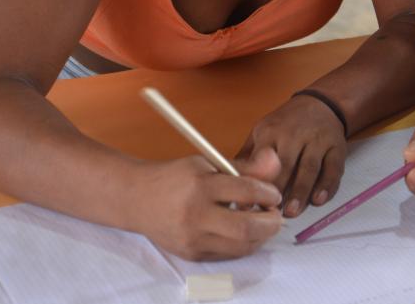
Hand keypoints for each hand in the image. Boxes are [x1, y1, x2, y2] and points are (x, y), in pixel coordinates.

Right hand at [128, 150, 282, 260]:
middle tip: (276, 214)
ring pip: (240, 246)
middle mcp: (194, 215)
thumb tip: (276, 161)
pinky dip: (244, 244)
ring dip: (260, 236)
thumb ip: (244, 166)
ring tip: (263, 222)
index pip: (245, 191)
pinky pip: (228, 254)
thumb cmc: (178, 178)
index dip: (268, 192)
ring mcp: (191, 238)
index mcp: (200, 185)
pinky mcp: (191, 254)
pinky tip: (245, 232)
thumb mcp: (208, 163)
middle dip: (270, 222)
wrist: (138, 199)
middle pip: (245, 227)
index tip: (274, 193)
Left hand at [237, 94, 346, 217]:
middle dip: (278, 190)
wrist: (321, 104)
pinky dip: (327, 185)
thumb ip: (247, 156)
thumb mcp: (262, 131)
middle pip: (286, 165)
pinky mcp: (336, 147)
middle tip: (271, 214)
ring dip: (301, 191)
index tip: (248, 204)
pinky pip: (333, 169)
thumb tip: (228, 182)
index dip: (255, 183)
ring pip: (309, 168)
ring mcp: (318, 140)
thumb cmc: (286, 123)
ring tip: (293, 211)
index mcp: (271, 131)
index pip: (261, 159)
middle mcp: (295, 134)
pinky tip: (319, 199)